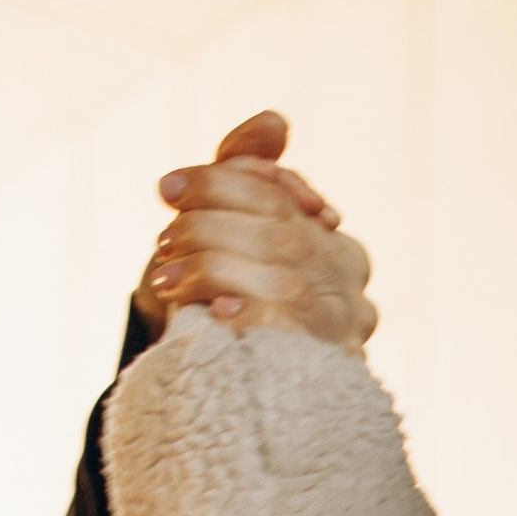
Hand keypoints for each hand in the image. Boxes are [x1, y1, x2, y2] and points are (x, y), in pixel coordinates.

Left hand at [139, 110, 376, 346]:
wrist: (234, 394)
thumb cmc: (234, 305)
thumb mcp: (233, 231)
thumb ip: (250, 171)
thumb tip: (274, 121)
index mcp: (339, 249)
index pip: (282, 200)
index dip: (223, 185)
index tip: (169, 187)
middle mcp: (352, 289)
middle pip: (282, 232)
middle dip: (212, 225)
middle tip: (164, 235)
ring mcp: (343, 330)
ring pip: (284, 277)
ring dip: (215, 268)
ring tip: (169, 276)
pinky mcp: (326, 368)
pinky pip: (286, 328)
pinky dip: (245, 312)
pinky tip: (213, 312)